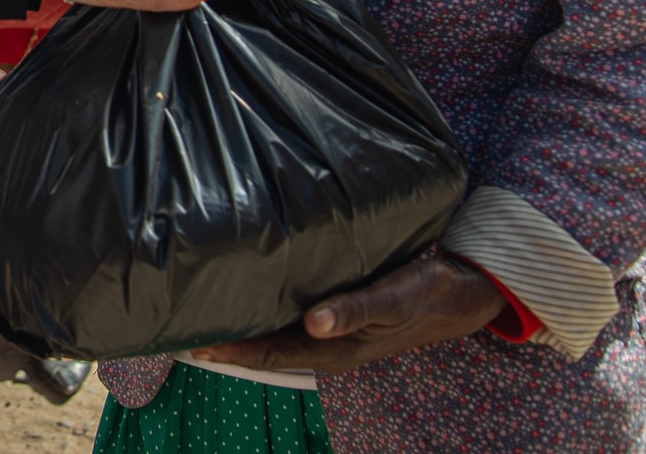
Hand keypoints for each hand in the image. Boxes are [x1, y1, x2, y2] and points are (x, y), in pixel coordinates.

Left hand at [193, 257, 504, 374]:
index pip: (272, 355)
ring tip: (204, 311)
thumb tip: (314, 324)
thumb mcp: (395, 297)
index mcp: (337, 348)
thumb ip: (356, 310)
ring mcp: (333, 330)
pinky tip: (250, 293)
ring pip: (277, 333)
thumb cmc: (430, 293)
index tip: (192, 345)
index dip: (233, 352)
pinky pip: (293, 316)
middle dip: (226, 341)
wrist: (465, 291)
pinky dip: (267, 310)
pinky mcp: (339, 312)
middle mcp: (329, 343)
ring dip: (244, 326)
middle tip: (180, 326)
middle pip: (266, 347)